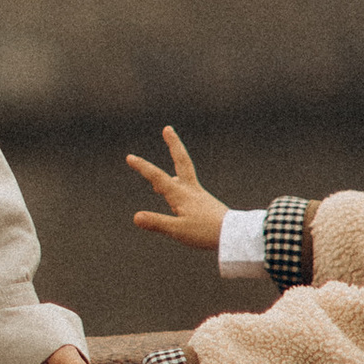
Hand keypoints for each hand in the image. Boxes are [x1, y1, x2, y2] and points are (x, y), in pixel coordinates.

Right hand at [128, 126, 226, 251]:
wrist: (233, 234)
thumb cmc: (206, 233)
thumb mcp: (178, 230)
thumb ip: (157, 222)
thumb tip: (135, 217)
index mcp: (181, 194)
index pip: (158, 177)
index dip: (143, 167)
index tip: (129, 157)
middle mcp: (190, 190)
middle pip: (181, 161)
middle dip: (173, 144)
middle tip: (168, 129)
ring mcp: (199, 195)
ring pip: (184, 174)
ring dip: (174, 164)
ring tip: (163, 171)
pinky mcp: (205, 203)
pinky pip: (188, 188)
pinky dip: (178, 185)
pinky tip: (177, 196)